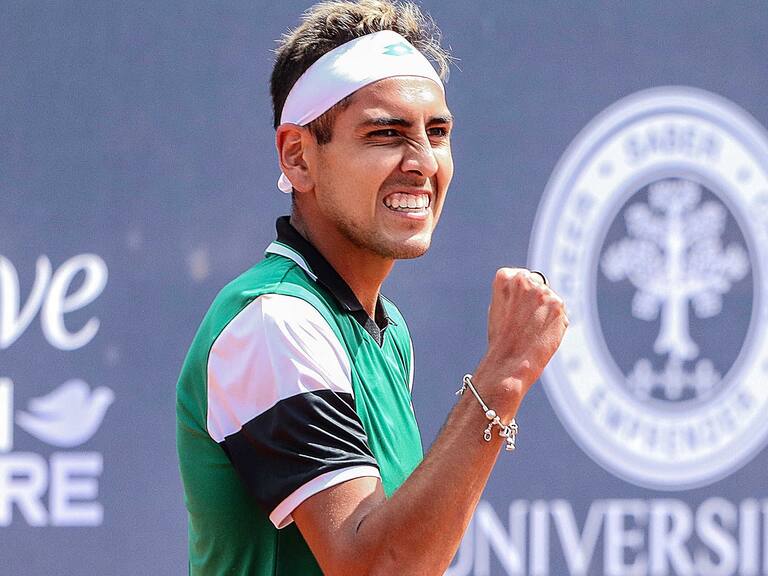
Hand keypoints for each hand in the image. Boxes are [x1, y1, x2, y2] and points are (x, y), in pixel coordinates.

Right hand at [474, 268, 567, 414]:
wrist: (509, 361)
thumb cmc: (501, 339)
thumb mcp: (498, 307)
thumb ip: (514, 294)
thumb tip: (533, 289)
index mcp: (504, 277)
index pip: (521, 276)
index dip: (522, 295)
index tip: (517, 310)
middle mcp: (524, 280)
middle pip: (538, 284)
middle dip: (536, 301)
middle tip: (526, 323)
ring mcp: (542, 291)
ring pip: (550, 299)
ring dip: (546, 312)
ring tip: (532, 331)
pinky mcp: (558, 304)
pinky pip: (560, 312)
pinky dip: (556, 323)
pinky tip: (543, 334)